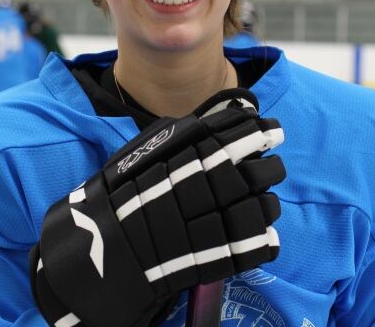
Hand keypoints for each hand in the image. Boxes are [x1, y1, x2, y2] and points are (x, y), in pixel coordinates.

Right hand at [29, 88, 284, 326]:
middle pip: (260, 170)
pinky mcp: (217, 254)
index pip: (238, 133)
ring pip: (264, 207)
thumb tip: (221, 119)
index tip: (272, 131)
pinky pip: (256, 246)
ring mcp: (215, 219)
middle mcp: (208, 182)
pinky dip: (266, 240)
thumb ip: (185, 134)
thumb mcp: (146, 150)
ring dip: (270, 203)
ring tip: (265, 202)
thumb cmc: (122, 192)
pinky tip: (265, 235)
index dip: (260, 131)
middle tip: (272, 166)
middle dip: (272, 166)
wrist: (102, 245)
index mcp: (190, 153)